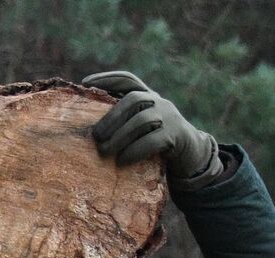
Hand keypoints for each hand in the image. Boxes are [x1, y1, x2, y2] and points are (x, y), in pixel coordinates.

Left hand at [84, 70, 219, 182]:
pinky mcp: (175, 136)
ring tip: (104, 151)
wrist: (189, 155)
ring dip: (119, 137)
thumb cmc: (154, 143)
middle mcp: (159, 102)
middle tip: (96, 136)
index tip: (85, 83)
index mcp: (148, 96)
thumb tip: (90, 133)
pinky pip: (152, 141)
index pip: (128, 80)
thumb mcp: (138, 128)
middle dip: (111, 117)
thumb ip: (122, 123)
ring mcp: (169, 117)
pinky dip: (134, 151)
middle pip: (133, 99)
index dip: (107, 79)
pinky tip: (122, 161)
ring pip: (142, 120)